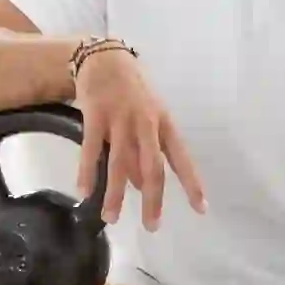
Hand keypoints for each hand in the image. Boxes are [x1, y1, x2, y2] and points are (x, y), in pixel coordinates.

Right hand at [70, 49, 206, 230]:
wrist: (104, 58)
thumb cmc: (131, 91)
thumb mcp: (146, 117)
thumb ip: (145, 150)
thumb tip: (140, 187)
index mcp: (163, 123)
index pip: (181, 158)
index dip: (191, 184)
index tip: (201, 209)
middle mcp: (146, 122)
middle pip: (152, 167)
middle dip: (153, 200)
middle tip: (152, 227)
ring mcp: (120, 118)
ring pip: (120, 163)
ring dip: (115, 193)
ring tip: (111, 217)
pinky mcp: (95, 114)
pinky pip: (90, 148)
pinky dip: (87, 171)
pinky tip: (83, 191)